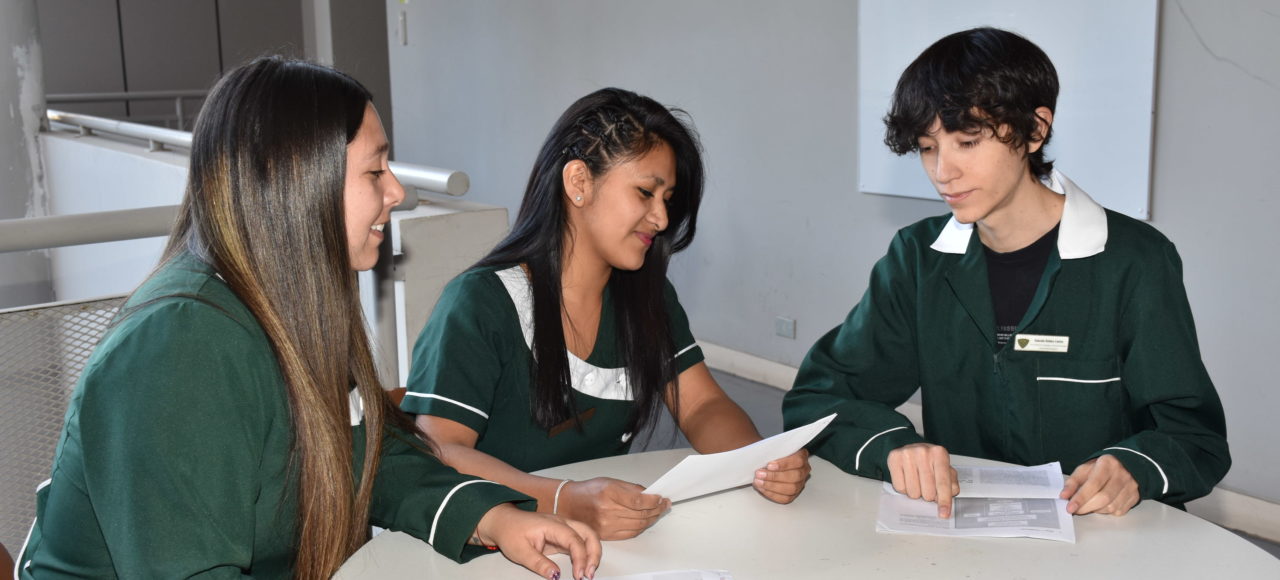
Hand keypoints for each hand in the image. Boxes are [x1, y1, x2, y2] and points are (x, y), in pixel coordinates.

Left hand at [474, 503, 600, 579]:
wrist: (503, 522)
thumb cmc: (510, 532)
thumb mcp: (520, 551)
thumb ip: (539, 563)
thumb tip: (555, 575)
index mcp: (552, 524)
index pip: (574, 539)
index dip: (580, 557)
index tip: (578, 574)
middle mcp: (562, 523)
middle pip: (588, 533)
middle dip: (594, 553)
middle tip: (589, 573)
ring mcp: (564, 528)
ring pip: (588, 536)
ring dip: (593, 553)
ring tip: (589, 572)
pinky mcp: (562, 536)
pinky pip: (580, 543)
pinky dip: (586, 554)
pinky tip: (583, 567)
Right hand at [559, 477, 669, 539]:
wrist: (569, 504)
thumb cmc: (589, 491)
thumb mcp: (610, 482)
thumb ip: (631, 489)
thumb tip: (651, 495)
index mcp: (608, 493)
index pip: (638, 501)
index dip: (653, 501)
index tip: (661, 498)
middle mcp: (607, 510)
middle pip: (640, 514)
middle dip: (657, 509)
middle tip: (664, 504)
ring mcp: (606, 525)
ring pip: (638, 525)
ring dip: (652, 519)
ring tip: (658, 512)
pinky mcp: (606, 535)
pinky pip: (631, 533)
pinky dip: (642, 527)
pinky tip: (646, 521)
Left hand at [753, 448, 810, 503]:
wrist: (770, 462)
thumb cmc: (772, 454)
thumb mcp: (773, 448)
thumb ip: (771, 450)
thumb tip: (761, 455)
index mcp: (802, 455)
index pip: (798, 461)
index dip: (784, 464)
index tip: (769, 465)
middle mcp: (804, 470)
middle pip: (794, 476)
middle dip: (775, 476)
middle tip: (760, 474)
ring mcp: (800, 483)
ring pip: (791, 489)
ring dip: (772, 486)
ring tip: (758, 482)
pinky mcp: (793, 494)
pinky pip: (785, 498)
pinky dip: (772, 494)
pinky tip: (762, 488)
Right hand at [887, 442, 958, 517]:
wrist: (911, 446)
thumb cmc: (930, 460)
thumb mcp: (945, 468)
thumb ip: (951, 483)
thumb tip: (948, 496)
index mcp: (939, 454)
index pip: (943, 483)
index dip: (944, 501)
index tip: (944, 514)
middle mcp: (923, 453)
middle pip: (928, 492)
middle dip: (929, 495)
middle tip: (928, 486)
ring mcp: (907, 455)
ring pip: (913, 492)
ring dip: (916, 492)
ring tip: (917, 481)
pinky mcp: (894, 459)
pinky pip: (900, 488)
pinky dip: (905, 488)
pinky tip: (907, 479)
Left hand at [1060, 455, 1138, 515]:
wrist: (1126, 464)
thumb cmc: (1102, 468)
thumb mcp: (1085, 469)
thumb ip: (1073, 482)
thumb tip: (1064, 496)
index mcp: (1107, 464)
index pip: (1093, 484)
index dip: (1080, 498)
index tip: (1070, 508)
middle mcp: (1122, 475)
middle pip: (1103, 498)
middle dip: (1086, 507)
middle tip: (1075, 510)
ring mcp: (1131, 487)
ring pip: (1111, 507)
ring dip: (1096, 509)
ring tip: (1089, 504)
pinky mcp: (1135, 497)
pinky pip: (1119, 511)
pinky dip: (1106, 511)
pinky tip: (1101, 505)